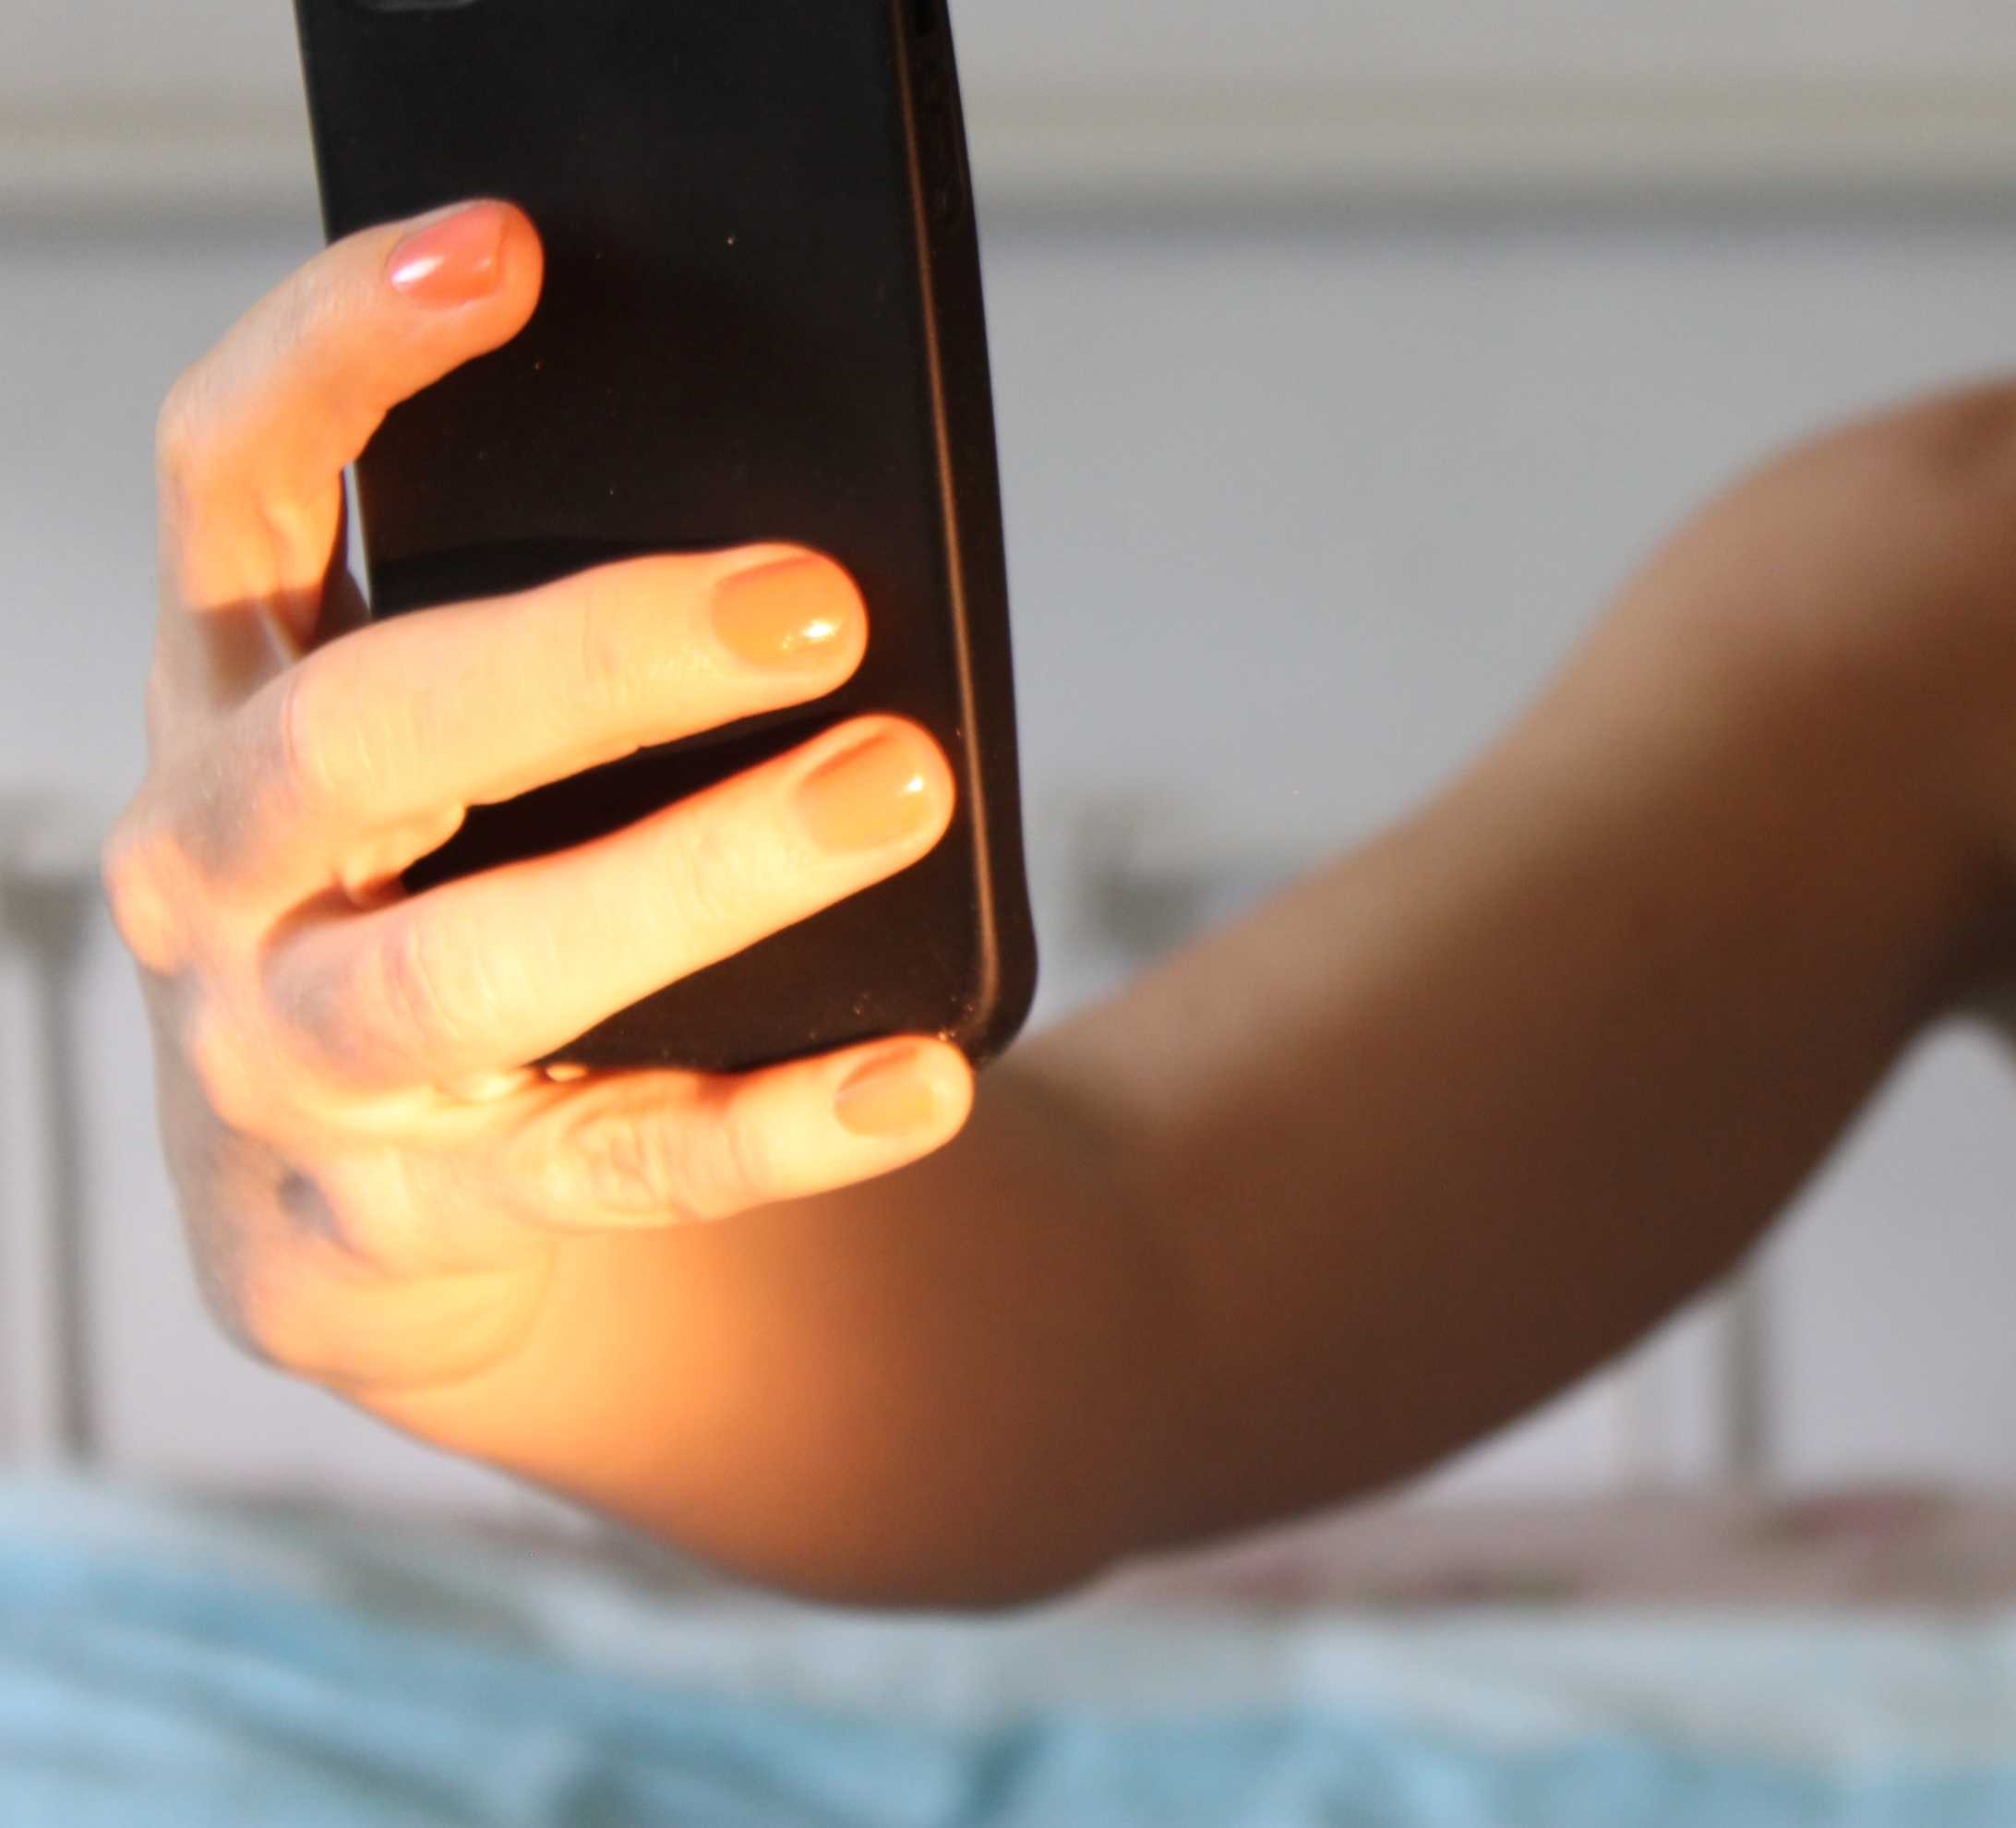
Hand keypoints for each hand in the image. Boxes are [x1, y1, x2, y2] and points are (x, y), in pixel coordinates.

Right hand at [106, 200, 975, 1394]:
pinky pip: (609, 1167)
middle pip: (363, 735)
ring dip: (699, 878)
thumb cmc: (450, 898)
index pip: (229, 484)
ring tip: (895, 788)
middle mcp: (219, 872)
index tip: (509, 250)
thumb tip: (807, 527)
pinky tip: (917, 1077)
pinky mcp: (396, 1230)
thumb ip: (557, 648)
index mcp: (230, 696)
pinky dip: (775, 1126)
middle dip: (589, 660)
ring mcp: (289, 1067)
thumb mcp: (456, 754)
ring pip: (470, 971)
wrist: (362, 1212)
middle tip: (813, 602)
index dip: (337, 353)